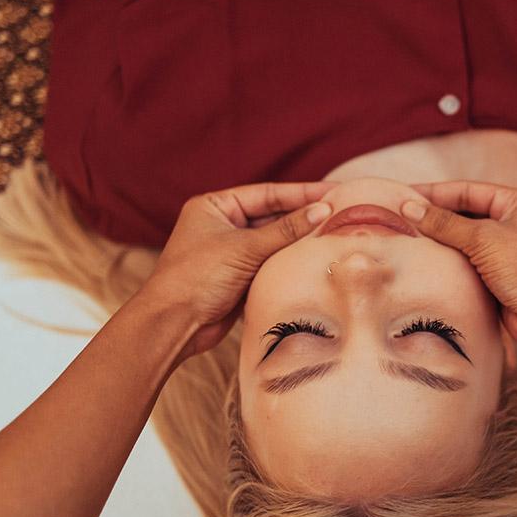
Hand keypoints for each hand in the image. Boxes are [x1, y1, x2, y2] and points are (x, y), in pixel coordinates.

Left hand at [141, 182, 335, 360]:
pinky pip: (271, 263)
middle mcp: (223, 225)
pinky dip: (291, 262)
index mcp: (215, 206)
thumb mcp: (245, 248)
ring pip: (274, 241)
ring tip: (335, 234)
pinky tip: (315, 258)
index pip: (267, 194)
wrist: (174, 324)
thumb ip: (286, 229)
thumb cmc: (197, 277)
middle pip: (273, 216)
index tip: (334, 192)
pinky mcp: (240, 277)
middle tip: (341, 212)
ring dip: (300, 240)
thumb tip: (323, 210)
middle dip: (304, 216)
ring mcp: (232, 252)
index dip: (302, 193)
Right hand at [402, 181, 516, 349]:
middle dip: (436, 218)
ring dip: (441, 243)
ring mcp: (510, 254)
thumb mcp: (484, 237)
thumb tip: (410, 207)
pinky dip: (450, 266)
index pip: (470, 191)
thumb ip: (445, 223)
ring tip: (408, 242)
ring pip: (466, 243)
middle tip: (401, 220)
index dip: (436, 193)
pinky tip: (427, 265)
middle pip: (467, 216)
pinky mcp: (502, 281)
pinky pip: (469, 267)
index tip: (405, 197)